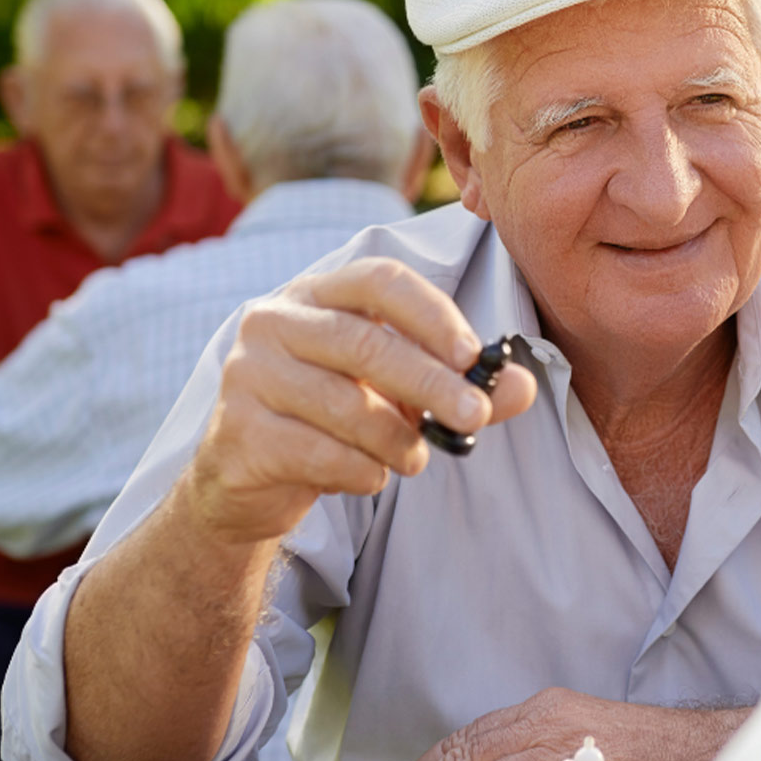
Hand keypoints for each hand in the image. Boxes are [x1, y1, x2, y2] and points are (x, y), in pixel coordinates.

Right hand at [189, 257, 535, 542]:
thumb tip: (522, 386)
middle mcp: (273, 321)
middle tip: (474, 415)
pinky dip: (360, 471)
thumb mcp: (400, 398)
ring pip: (344, 404)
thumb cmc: (331, 421)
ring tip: (416, 460)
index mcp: (315, 295)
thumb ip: (460, 388)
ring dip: (397, 439)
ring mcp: (248, 375)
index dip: (430, 312)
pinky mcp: (238, 432)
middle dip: (430, 383)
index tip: (471, 353)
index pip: (378, 279)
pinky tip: (369, 477)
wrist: (244, 481)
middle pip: (364, 342)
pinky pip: (317, 453)